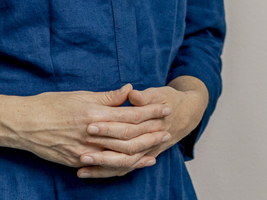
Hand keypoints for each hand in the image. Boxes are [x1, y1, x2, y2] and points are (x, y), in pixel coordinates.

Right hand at [0, 84, 173, 175]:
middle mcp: (92, 134)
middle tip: (169, 129)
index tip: (165, 107)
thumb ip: (106, 96)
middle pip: (130, 137)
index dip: (150, 111)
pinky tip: (134, 163)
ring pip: (120, 155)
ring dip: (142, 152)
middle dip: (151, 132)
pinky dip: (122, 166)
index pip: (130, 114)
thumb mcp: (79, 95)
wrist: (23, 124)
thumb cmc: (50, 105)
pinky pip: (105, 167)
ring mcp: (85, 151)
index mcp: (94, 113)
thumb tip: (128, 90)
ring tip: (157, 148)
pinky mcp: (77, 162)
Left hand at [75, 77, 208, 178]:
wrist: (185, 114)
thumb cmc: (167, 100)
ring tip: (81, 166)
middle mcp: (151, 140)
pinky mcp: (141, 158)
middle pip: (125, 149)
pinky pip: (123, 170)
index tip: (90, 124)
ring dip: (102, 166)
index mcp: (154, 121)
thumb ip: (144, 96)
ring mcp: (147, 152)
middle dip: (102, 151)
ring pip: (124, 164)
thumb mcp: (158, 93)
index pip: (129, 126)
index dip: (109, 126)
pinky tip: (87, 173)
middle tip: (81, 151)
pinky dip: (105, 173)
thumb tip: (132, 94)